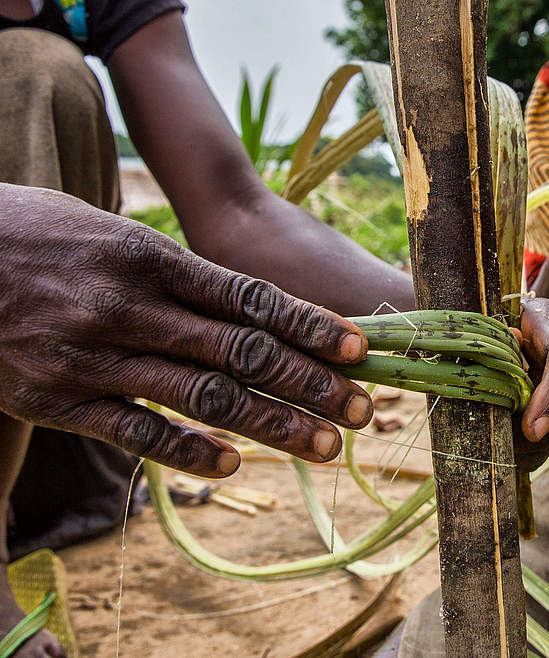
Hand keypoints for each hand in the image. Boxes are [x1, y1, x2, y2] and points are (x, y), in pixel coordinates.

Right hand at [0, 184, 372, 477]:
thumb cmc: (38, 235)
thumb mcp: (114, 232)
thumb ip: (178, 271)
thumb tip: (249, 302)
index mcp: (152, 258)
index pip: (251, 298)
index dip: (311, 326)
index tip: (358, 348)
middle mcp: (131, 308)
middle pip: (242, 353)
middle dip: (312, 383)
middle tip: (365, 409)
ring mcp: (94, 358)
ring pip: (204, 397)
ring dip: (274, 424)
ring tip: (327, 445)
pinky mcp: (58, 399)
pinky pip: (136, 432)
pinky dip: (189, 449)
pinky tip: (235, 463)